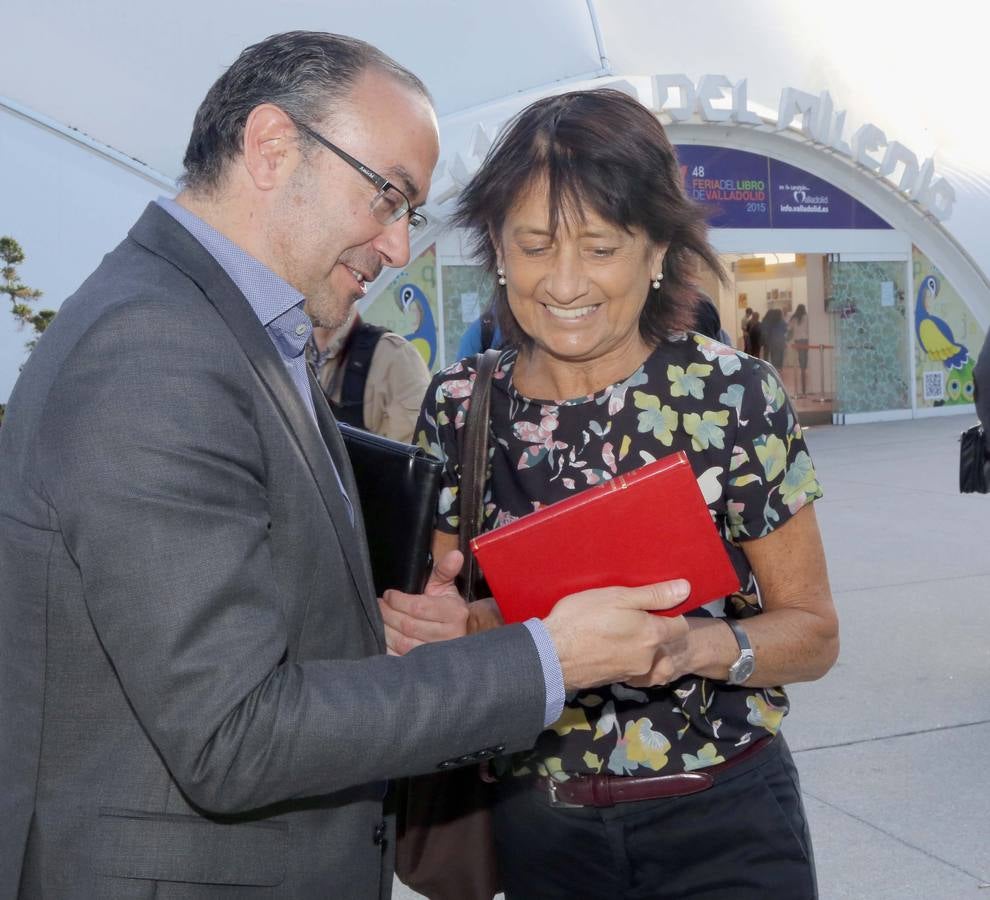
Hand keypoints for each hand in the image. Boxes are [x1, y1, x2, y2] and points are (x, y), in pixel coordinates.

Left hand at [378, 550, 468, 654]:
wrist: (461, 634)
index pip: (418, 607)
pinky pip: (400, 659)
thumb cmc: (448, 608)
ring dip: (385, 630)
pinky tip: (382, 638)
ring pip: (402, 643)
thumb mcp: (446, 587)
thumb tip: (455, 554)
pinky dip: (387, 648)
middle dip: (387, 614)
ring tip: (378, 620)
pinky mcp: (426, 666)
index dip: (398, 601)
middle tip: (378, 605)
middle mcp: (449, 636)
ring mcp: (437, 654)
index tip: (388, 595)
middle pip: (407, 625)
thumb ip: (445, 570)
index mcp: (454, 614)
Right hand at [543, 579, 692, 689]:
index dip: (669, 614)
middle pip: (660, 642)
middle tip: (624, 615)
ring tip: (610, 630)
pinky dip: (619, 656)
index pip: (680, 627)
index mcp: (652, 635)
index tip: (649, 606)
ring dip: (633, 644)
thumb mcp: (618, 597)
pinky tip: (600, 644)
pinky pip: (626, 665)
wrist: (551, 656)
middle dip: (649, 630)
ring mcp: (631, 673)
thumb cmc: (583, 619)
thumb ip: (654, 595)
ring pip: (643, 655)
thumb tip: (686, 589)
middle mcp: (647, 658)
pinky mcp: (614, 680)